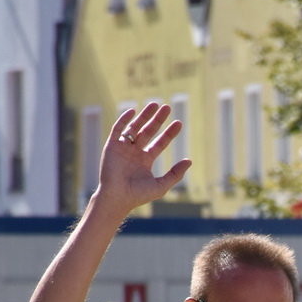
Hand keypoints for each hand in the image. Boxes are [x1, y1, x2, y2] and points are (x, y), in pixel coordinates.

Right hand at [93, 103, 189, 218]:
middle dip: (157, 120)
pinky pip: (118, 129)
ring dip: (144, 115)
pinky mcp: (112, 146)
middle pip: (148, 131)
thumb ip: (175, 173)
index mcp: (145, 160)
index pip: (159, 143)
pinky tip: (133, 111)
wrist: (118, 197)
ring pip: (135, 127)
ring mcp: (123, 148)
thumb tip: (189, 161)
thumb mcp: (162, 185)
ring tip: (155, 104)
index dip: (169, 133)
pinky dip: (124, 120)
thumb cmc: (139, 195)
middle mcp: (134, 152)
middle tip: (167, 107)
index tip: (178, 123)